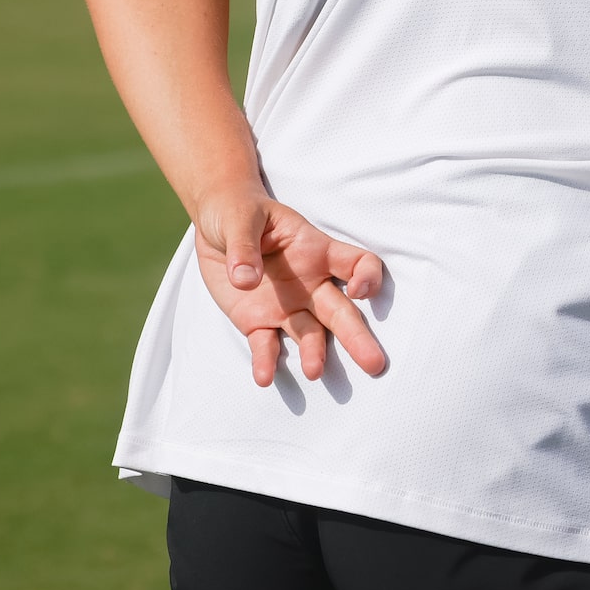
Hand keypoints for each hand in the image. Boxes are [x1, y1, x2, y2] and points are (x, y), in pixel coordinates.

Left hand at [191, 182, 388, 387]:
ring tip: (314, 373)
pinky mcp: (257, 322)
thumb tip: (245, 279)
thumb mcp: (238, 218)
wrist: (214, 225)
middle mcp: (309, 283)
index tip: (361, 291)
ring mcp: (286, 306)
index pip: (357, 263)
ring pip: (310, 334)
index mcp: (315, 250)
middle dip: (357, 337)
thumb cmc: (237, 212)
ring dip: (315, 354)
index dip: (368, 277)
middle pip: (341, 311)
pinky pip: (266, 346)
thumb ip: (243, 247)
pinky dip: (266, 362)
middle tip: (374, 363)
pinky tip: (264, 377)